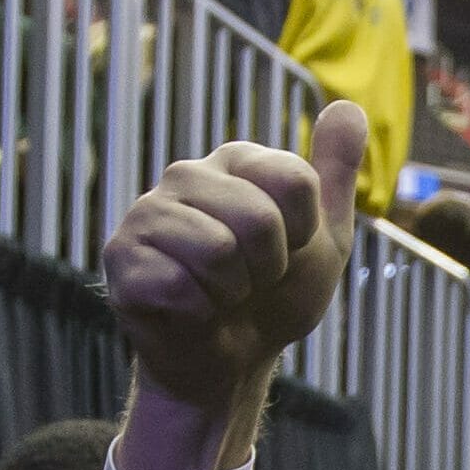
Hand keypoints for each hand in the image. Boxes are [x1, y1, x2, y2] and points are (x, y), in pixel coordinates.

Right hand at [103, 101, 369, 467]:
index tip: (287, 250)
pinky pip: (179, 286)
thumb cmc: (274, 298)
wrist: (231, 362)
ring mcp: (147, 213)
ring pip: (218, 250)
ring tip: (219, 293)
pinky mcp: (121, 257)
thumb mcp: (324, 237)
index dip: (302, 233)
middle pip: (259, 218)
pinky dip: (197, 314)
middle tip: (250, 281)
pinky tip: (187, 310)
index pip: (296, 180)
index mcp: (236, 161)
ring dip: (232, 292)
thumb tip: (349, 106)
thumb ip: (334, 173)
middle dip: (268, 269)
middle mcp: (186, 174)